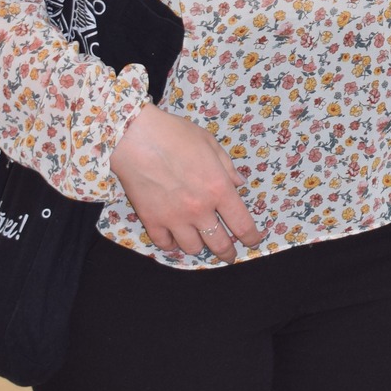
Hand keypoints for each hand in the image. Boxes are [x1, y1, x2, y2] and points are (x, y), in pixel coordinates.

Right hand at [109, 104, 264, 260]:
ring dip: (200, 246)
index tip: (254, 241)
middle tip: (230, 256)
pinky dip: (172, 244)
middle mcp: (200, 209)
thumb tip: (239, 182)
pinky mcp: (152, 221)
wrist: (136, 138)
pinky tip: (174, 238)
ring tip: (200, 240)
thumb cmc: (175, 135)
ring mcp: (174, 218)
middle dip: (228, 253)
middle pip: (220, 244)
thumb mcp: (210, 143)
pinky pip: (166, 244)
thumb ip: (227, 166)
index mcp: (219, 189)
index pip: (242, 224)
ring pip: (193, 248)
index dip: (251, 237)